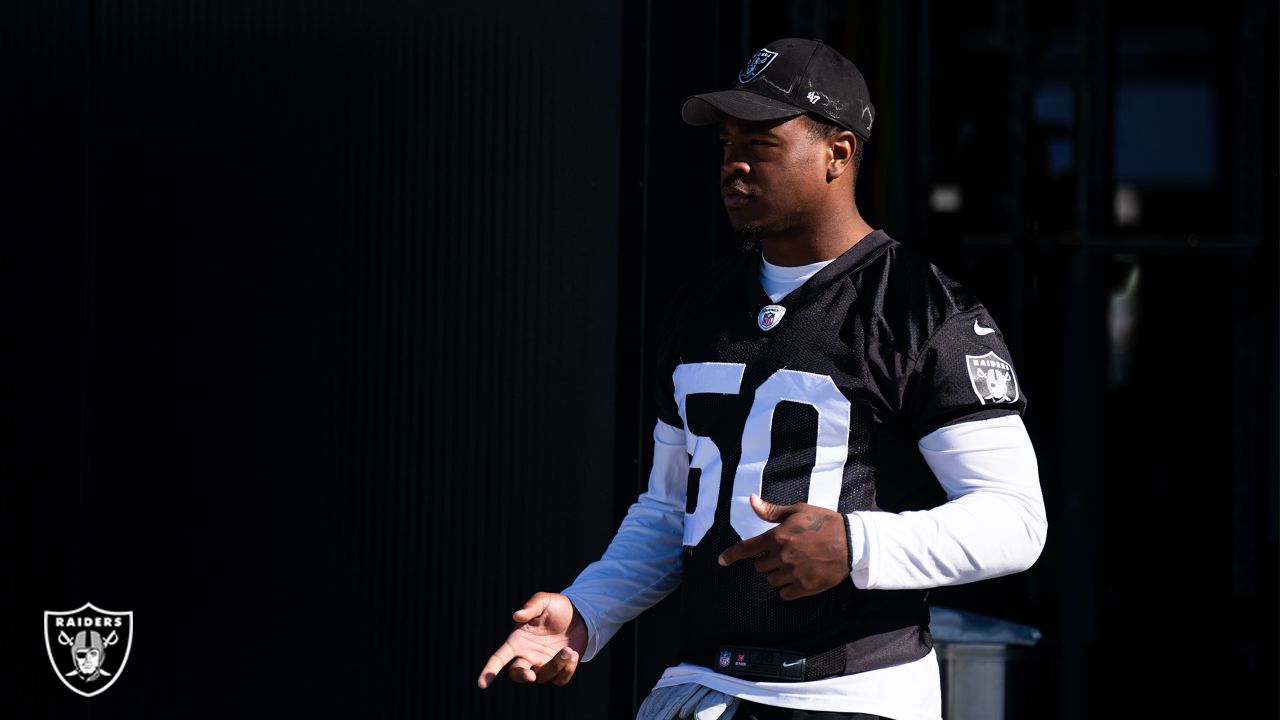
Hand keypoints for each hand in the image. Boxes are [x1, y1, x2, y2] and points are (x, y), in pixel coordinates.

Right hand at [477, 592, 587, 688]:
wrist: (579, 615)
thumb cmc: (555, 607)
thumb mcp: (543, 601)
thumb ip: (530, 607)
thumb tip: (517, 616)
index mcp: (517, 641)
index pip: (499, 658)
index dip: (489, 671)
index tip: (482, 684)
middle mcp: (527, 656)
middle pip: (517, 674)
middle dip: (522, 676)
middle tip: (531, 675)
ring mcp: (543, 664)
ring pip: (542, 677)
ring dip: (555, 666)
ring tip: (568, 650)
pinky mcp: (559, 670)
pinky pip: (559, 679)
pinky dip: (567, 669)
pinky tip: (573, 654)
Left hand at [717, 493, 848, 600]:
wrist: (852, 542)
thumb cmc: (824, 522)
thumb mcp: (797, 511)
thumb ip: (771, 511)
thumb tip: (751, 499)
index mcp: (778, 536)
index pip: (747, 548)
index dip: (731, 555)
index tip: (720, 561)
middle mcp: (782, 556)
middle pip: (760, 566)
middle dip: (768, 561)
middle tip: (785, 553)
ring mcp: (793, 573)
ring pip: (772, 580)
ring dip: (778, 574)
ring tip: (796, 564)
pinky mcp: (805, 587)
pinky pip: (785, 594)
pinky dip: (788, 588)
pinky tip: (799, 578)